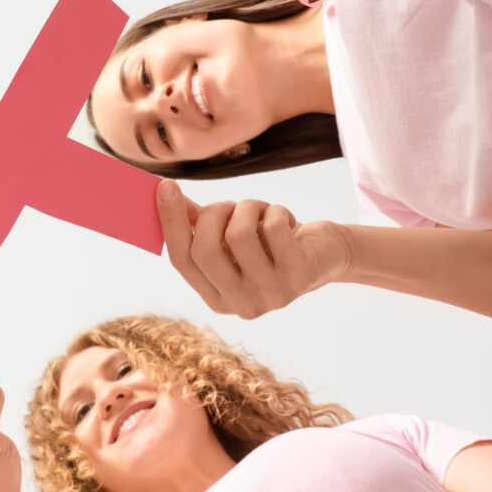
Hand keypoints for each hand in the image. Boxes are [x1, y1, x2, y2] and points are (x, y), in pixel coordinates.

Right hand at [155, 179, 350, 318]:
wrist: (327, 256)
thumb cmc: (272, 244)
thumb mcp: (232, 237)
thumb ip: (198, 223)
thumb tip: (165, 194)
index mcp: (217, 299)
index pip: (181, 261)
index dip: (171, 222)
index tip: (165, 186)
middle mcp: (242, 305)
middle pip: (204, 250)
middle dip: (214, 213)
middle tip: (231, 204)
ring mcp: (272, 295)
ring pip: (239, 235)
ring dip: (249, 207)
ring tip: (261, 210)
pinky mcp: (300, 277)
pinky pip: (273, 228)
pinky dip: (276, 211)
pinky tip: (286, 220)